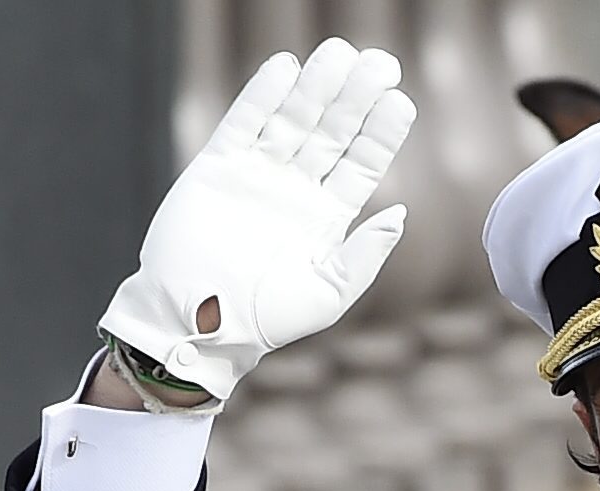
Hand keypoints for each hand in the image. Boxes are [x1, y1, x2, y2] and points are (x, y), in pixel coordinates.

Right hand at [99, 38, 415, 399]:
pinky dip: (262, 95)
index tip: (400, 101)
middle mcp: (296, 189)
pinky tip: (286, 67)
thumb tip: (399, 212)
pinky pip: (244, 122)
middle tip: (380, 62)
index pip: (360, 164)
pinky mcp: (217, 167)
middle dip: (355, 97)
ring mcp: (258, 174)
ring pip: (293, 120)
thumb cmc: (265, 321)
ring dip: (316, 87)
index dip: (379, 133)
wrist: (199, 325)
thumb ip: (364, 255)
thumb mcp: (328, 294)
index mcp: (326, 218)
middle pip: (332, 132)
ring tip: (340, 54)